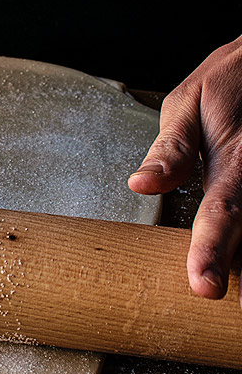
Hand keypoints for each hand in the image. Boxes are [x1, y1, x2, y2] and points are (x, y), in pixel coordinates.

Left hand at [128, 37, 241, 302]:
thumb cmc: (230, 82)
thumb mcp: (190, 102)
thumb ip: (172, 149)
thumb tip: (141, 185)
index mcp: (239, 158)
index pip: (222, 211)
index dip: (211, 251)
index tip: (205, 287)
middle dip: (231, 265)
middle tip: (209, 291)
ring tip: (223, 276)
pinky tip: (235, 257)